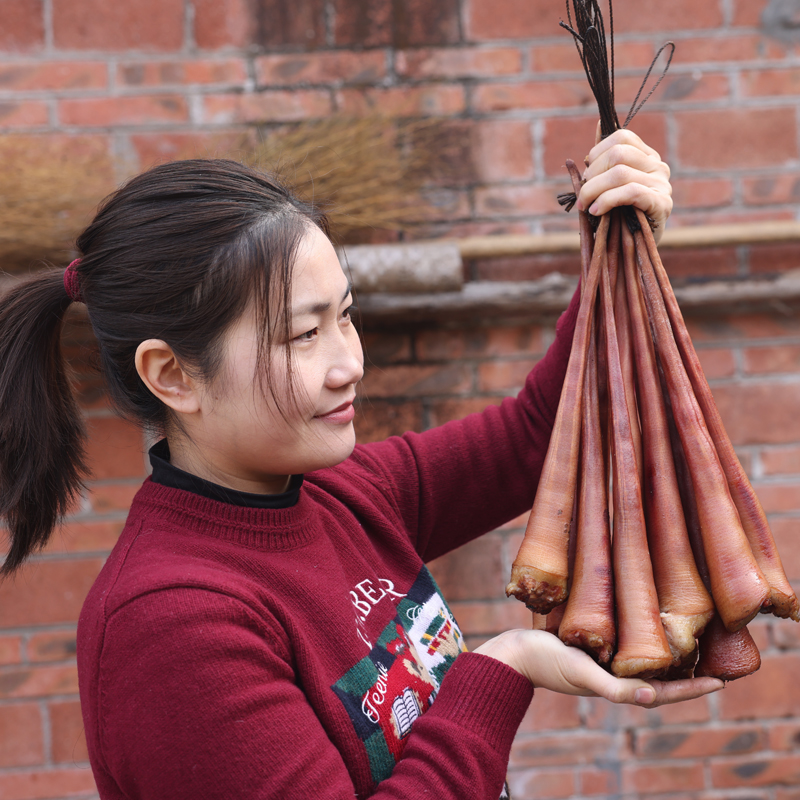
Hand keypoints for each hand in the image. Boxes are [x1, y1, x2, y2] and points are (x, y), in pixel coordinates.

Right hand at [475, 629, 722, 706]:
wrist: (514, 653)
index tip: (721, 682)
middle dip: (685, 670)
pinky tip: (644, 625)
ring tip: (687, 641)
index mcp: (616, 687)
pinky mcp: (590, 647)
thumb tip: (651, 697)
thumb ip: (613, 688)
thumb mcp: (581, 674)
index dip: (692, 689)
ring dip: (665, 654)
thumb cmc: (547, 664)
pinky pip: (623, 645)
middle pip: (658, 677)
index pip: (664, 692)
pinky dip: (640, 639)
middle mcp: (613, 675)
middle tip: (712, 657)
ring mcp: (602, 662)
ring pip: (642, 660)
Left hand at [576, 127, 672, 244]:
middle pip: (618, 154)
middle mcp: (657, 166)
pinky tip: (596, 211)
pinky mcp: (662, 204)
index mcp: (646, 156)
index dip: (597, 152)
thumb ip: (605, 160)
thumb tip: (598, 122)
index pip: (621, 137)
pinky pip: (630, 192)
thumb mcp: (610, 186)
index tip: (586, 172)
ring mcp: (662, 184)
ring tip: (585, 206)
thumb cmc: (620, 217)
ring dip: (593, 190)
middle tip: (582, 196)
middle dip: (591, 175)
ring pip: (620, 173)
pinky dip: (607, 201)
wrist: (637, 250)